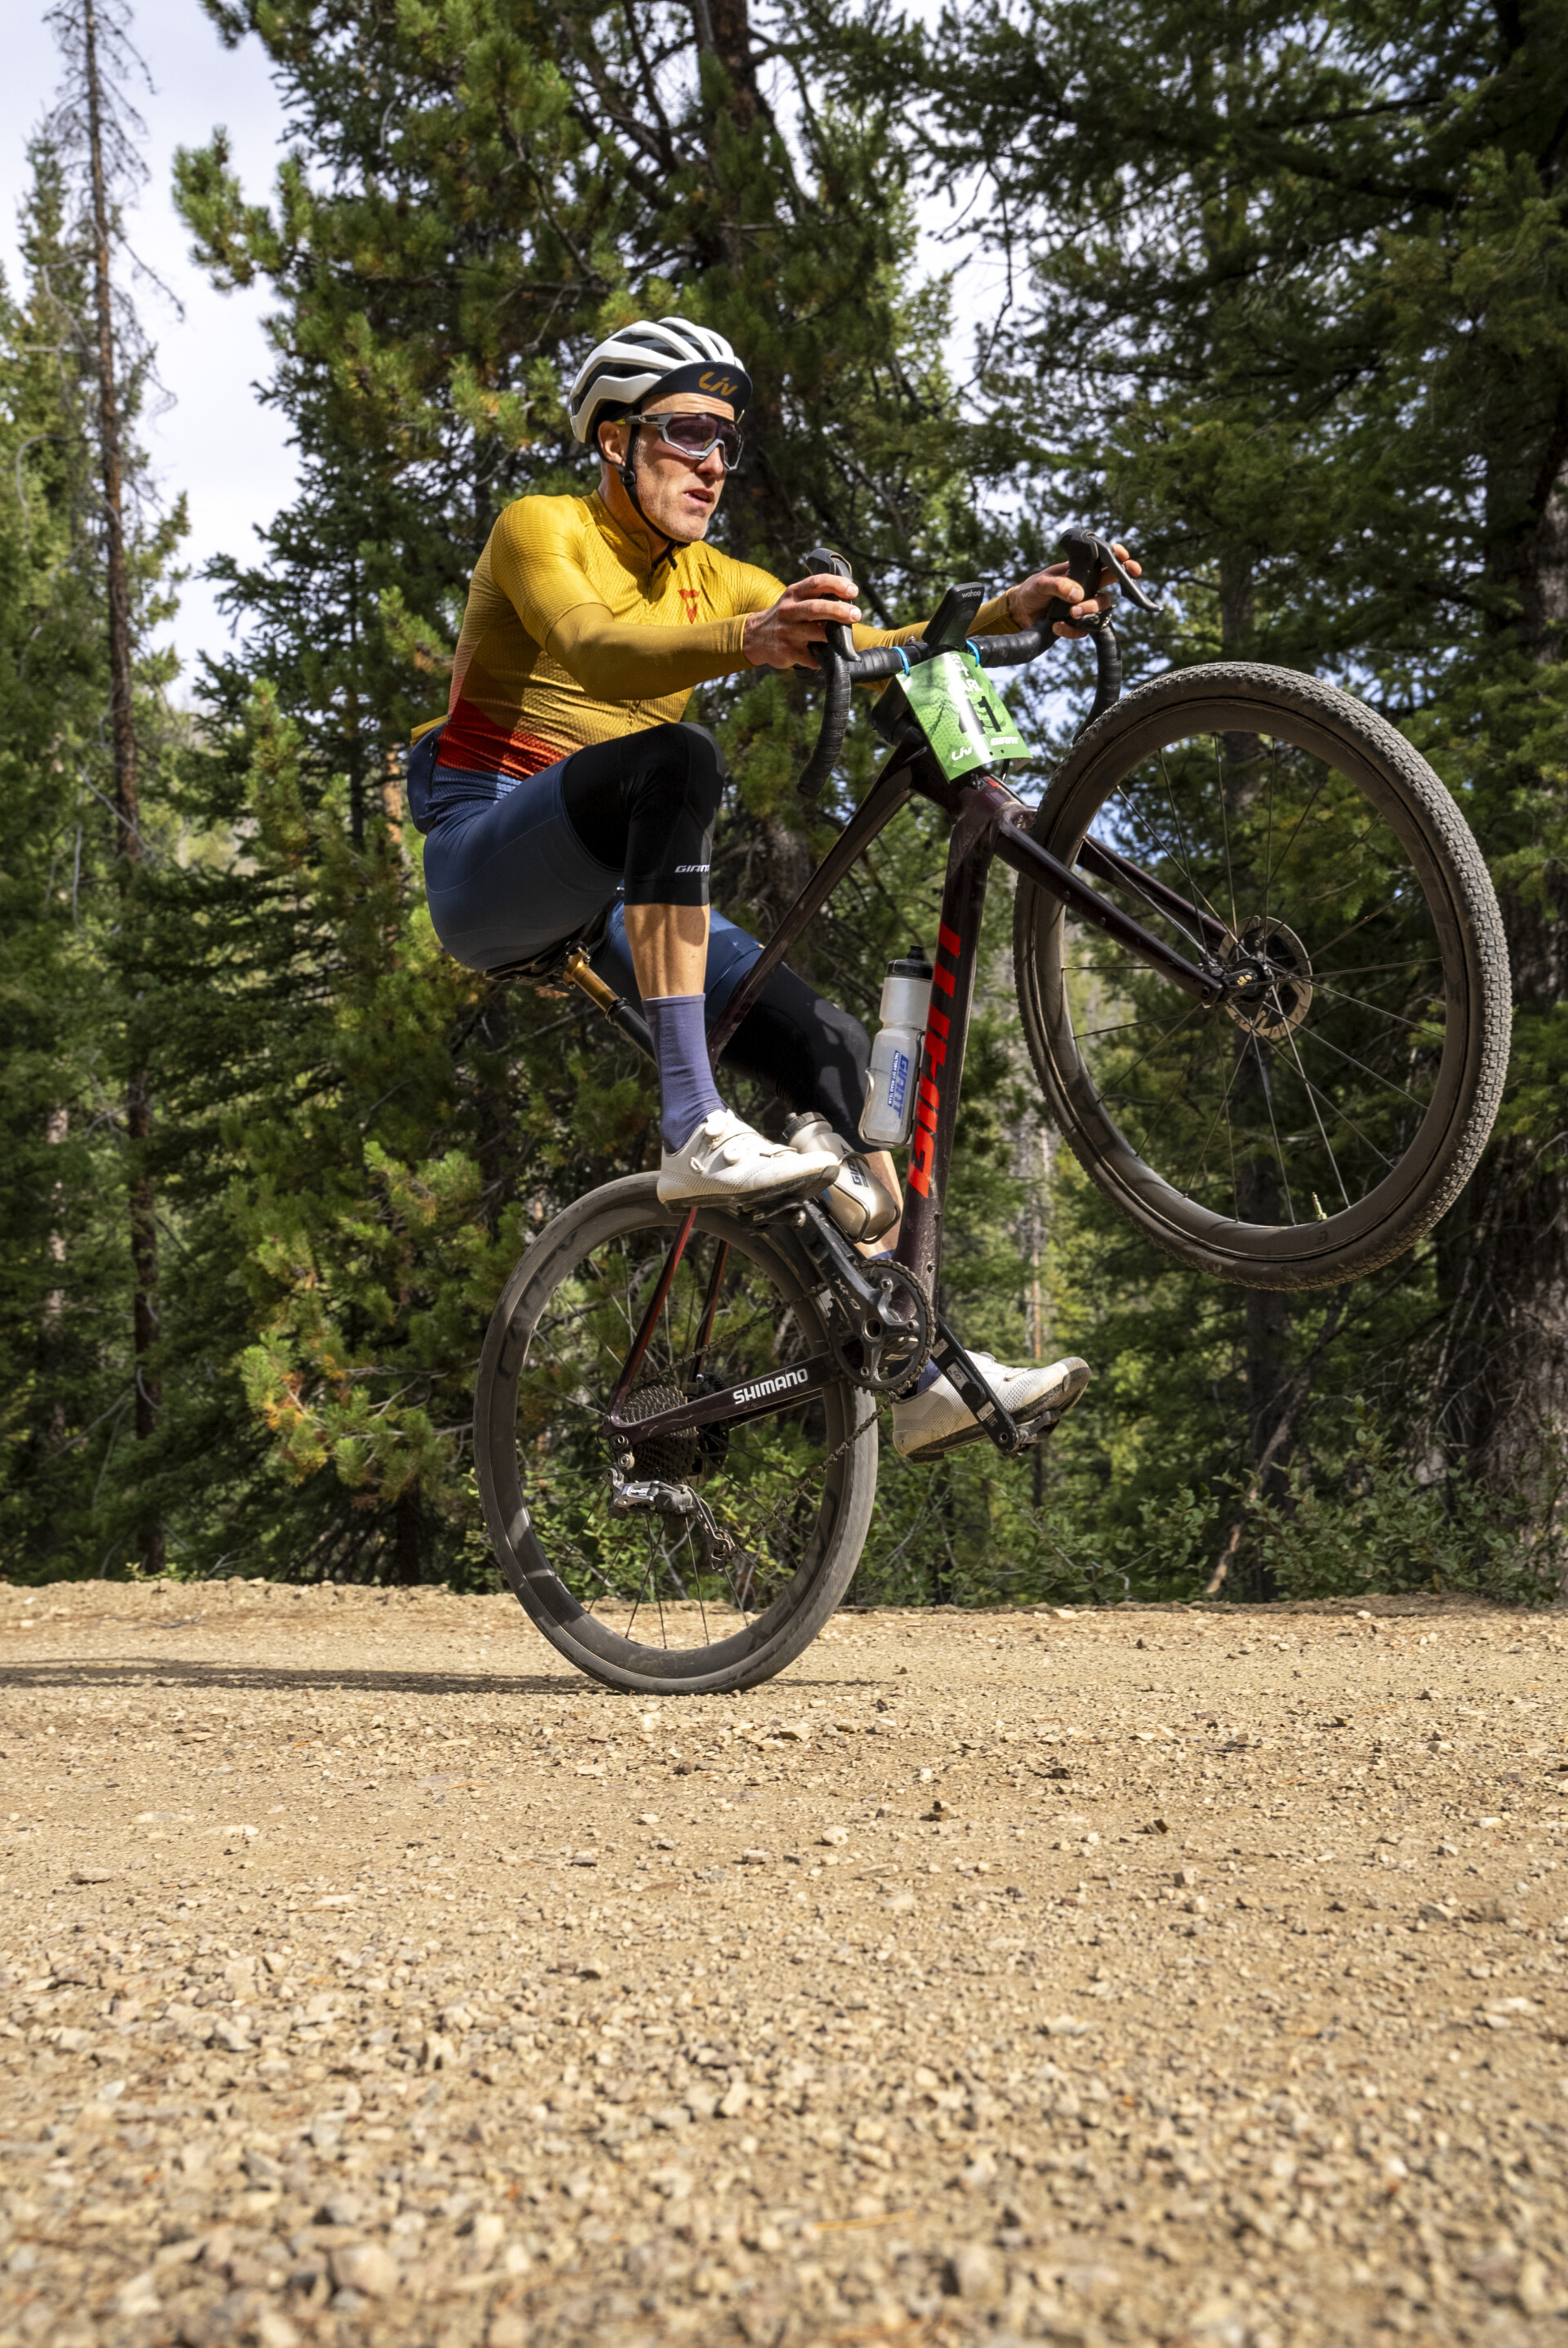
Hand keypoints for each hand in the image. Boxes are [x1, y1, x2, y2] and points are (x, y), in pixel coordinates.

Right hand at [743, 572, 862, 669]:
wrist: (755, 637)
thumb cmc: (785, 617)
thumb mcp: (793, 600)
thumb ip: (815, 597)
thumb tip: (848, 602)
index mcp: (793, 594)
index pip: (817, 583)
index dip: (837, 584)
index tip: (853, 591)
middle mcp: (789, 611)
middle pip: (816, 608)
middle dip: (839, 610)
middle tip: (856, 614)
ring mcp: (788, 632)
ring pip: (817, 632)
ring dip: (835, 636)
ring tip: (847, 638)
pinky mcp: (788, 651)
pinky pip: (813, 656)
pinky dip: (824, 657)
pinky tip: (829, 657)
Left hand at [1006, 541, 1141, 638]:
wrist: (1021, 613)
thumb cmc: (1031, 590)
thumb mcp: (1040, 583)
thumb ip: (1058, 585)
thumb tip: (1078, 595)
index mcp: (1079, 570)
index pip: (1103, 561)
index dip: (1117, 558)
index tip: (1124, 557)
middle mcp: (1086, 586)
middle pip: (1111, 584)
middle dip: (1124, 582)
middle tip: (1127, 582)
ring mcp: (1084, 605)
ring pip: (1101, 608)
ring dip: (1090, 611)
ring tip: (1071, 613)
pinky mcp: (1078, 623)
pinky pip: (1085, 629)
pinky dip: (1072, 630)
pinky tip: (1057, 626)